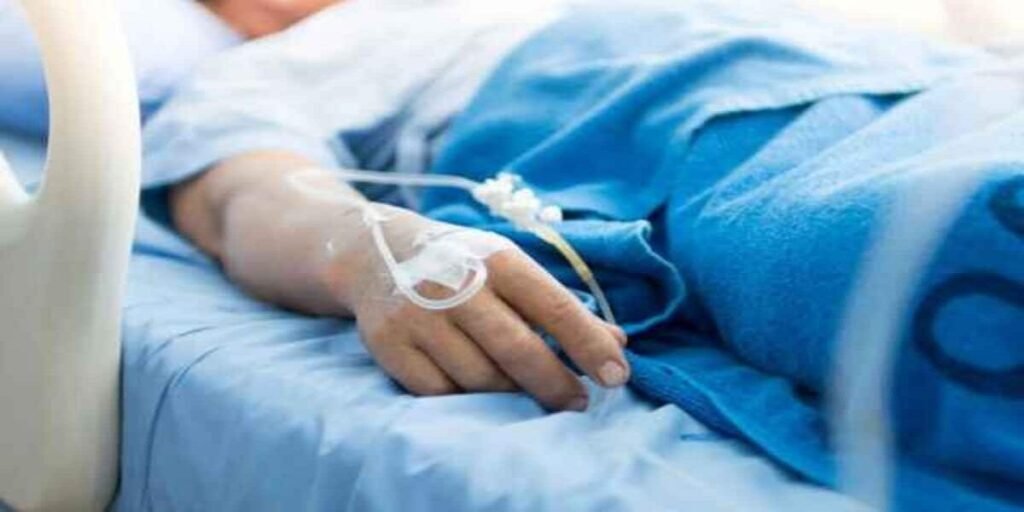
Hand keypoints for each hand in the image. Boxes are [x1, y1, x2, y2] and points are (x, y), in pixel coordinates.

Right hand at [331, 204, 628, 410]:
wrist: (374, 251)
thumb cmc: (461, 264)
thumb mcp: (510, 267)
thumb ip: (559, 305)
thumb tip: (617, 342)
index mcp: (497, 259)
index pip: (554, 307)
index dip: (589, 345)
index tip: (617, 376)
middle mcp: (455, 284)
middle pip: (518, 351)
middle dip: (556, 384)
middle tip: (577, 403)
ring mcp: (418, 316)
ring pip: (480, 378)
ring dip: (510, 393)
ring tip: (523, 391)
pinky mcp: (388, 345)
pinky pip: (439, 392)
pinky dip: (464, 398)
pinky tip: (477, 391)